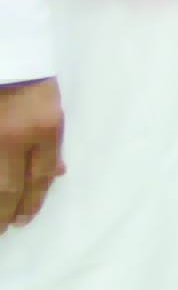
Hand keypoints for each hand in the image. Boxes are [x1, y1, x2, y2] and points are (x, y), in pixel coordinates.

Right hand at [0, 78, 64, 232]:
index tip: (27, 218)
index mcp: (43, 130)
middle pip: (11, 185)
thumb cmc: (33, 86)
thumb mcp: (53, 112)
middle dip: (8, 211)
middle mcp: (15, 137)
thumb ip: (53, 145)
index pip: (40, 175)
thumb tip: (58, 175)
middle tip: (6, 228)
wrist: (10, 61)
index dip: (33, 201)